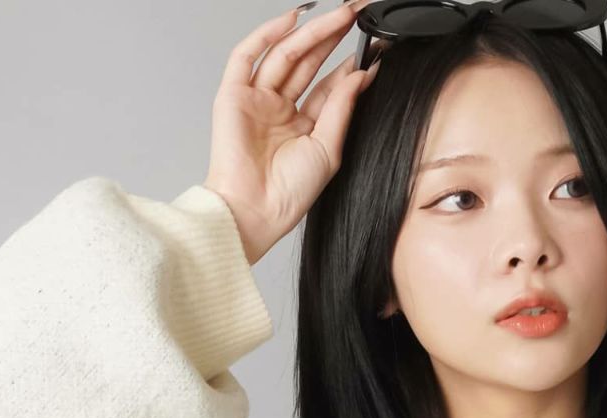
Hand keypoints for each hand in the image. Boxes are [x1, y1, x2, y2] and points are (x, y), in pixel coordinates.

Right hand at [204, 2, 385, 265]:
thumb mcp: (329, 149)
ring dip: (310, 33)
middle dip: (332, 38)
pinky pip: (247, 56)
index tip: (373, 50)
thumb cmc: (288, 194)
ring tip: (338, 16)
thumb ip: (342, 108)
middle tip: (356, 16)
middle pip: (308, 64)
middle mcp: (280, 110)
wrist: (256, 210)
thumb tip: (360, 75)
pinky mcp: (233, 95)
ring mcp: (257, 100)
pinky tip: (292, 21)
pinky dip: (266, 35)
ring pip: (284, 55)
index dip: (349, 66)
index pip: (329, 87)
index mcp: (303, 127)